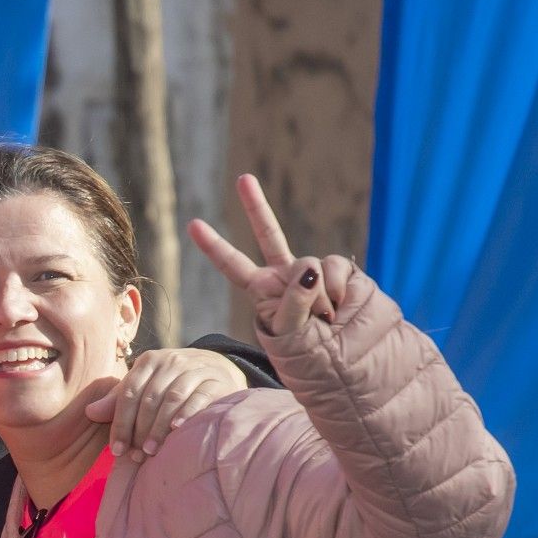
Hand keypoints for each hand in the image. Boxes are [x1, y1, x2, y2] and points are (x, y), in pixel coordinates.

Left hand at [86, 347, 249, 461]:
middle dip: (139, 430)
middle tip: (135, 456)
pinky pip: (199, 397)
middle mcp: (171, 361)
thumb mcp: (144, 387)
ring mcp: (195, 369)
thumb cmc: (171, 383)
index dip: (120, 423)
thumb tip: (89, 412)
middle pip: (149, 399)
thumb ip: (118, 400)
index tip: (117, 450)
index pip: (129, 393)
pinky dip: (186, 413)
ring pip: (172, 399)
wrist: (217, 368)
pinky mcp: (216, 381)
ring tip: (151, 451)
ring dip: (159, 427)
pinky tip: (176, 430)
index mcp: (148, 361)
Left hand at [189, 174, 354, 339]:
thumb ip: (294, 303)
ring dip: (316, 296)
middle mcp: (284, 275)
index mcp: (262, 291)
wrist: (345, 358)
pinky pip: (335, 267)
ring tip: (322, 319)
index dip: (214, 246)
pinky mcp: (338, 271)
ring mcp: (311, 271)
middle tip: (243, 179)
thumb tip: (309, 270)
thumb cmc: (309, 353)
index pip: (233, 265)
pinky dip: (336, 288)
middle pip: (268, 234)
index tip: (192, 224)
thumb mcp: (290, 334)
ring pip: (309, 263)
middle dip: (255, 205)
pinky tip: (338, 307)